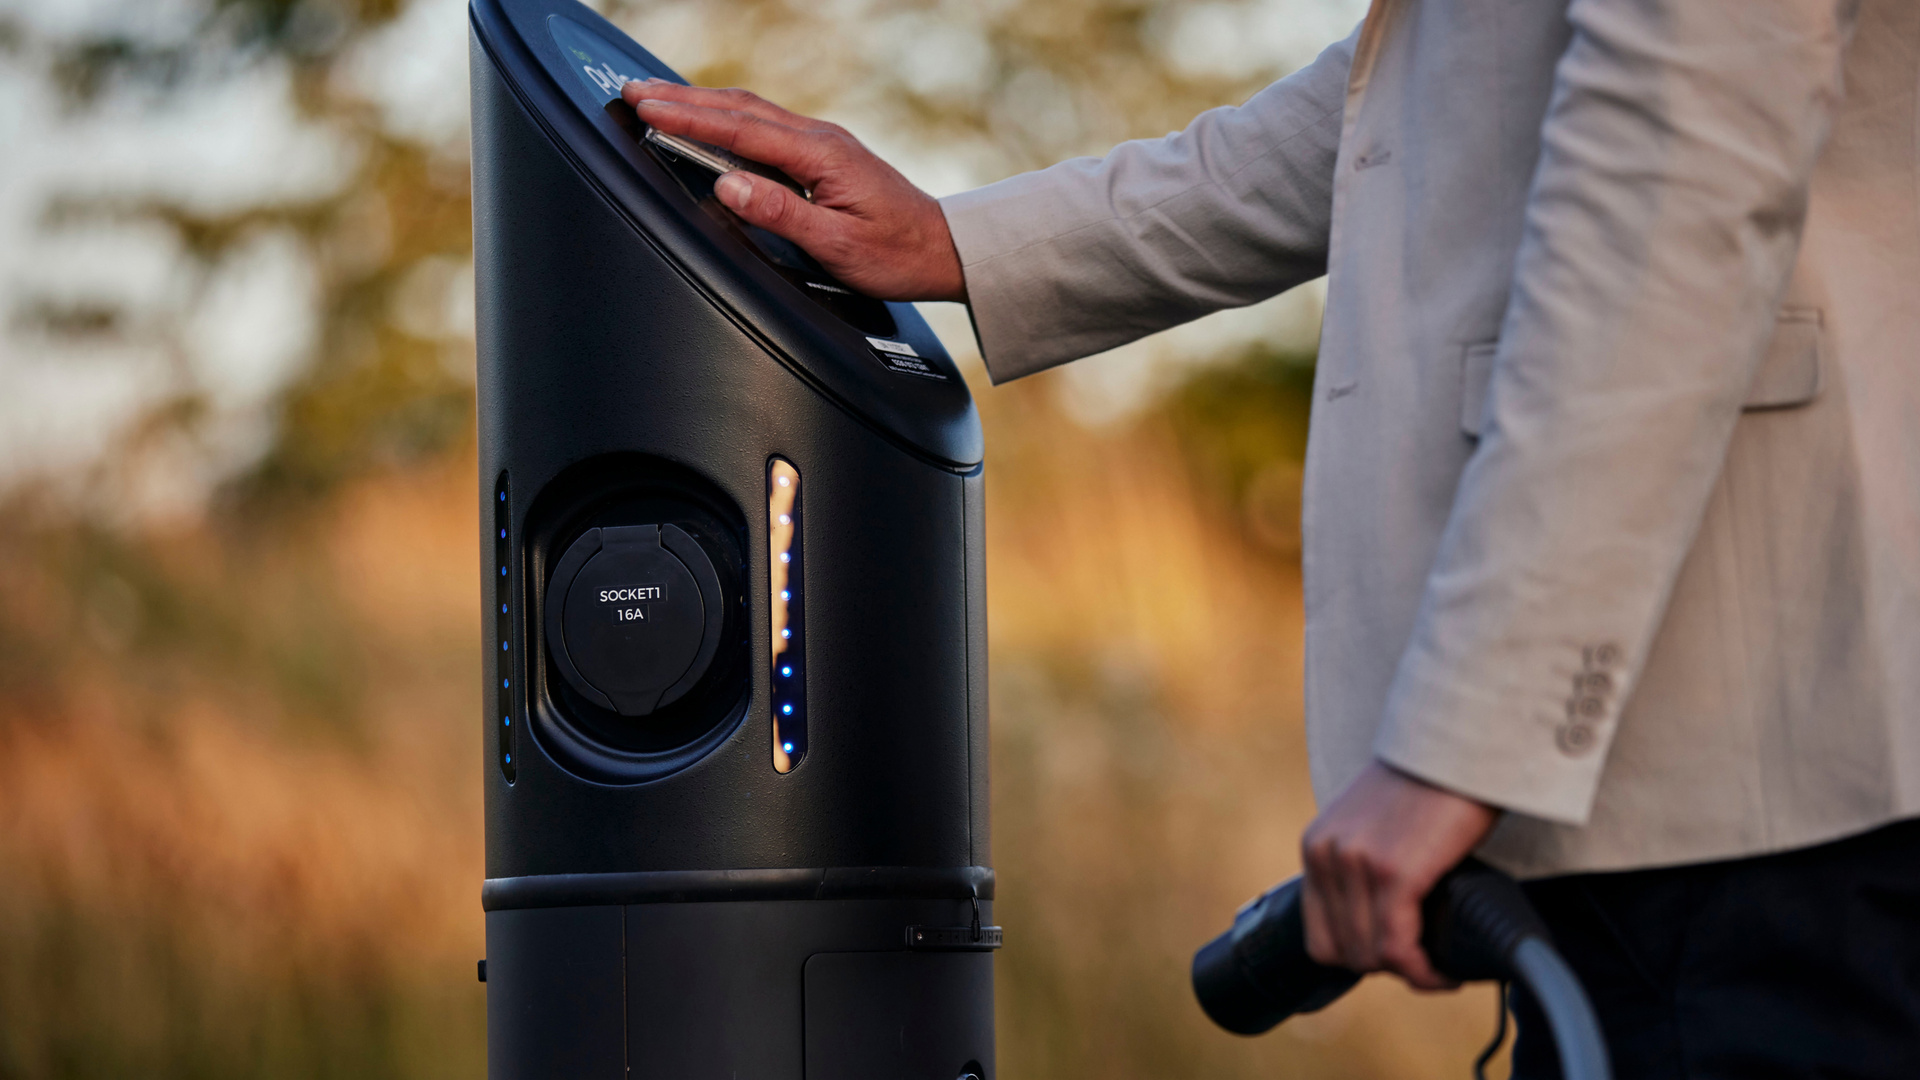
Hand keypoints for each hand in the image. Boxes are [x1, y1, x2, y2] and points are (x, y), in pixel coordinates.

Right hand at [621, 79, 965, 302]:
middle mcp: (819, 139)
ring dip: (702, 103)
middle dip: (682, 98)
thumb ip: (780, 212)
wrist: (943, 249)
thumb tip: (728, 184)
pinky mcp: (824, 154)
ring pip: (751, 112)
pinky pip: (765, 126)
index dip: (687, 117)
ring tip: (658, 99)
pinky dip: (727, 118)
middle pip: (739, 108)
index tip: (646, 106)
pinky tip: (711, 121)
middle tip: (634, 92)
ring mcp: (822, 143)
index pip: (739, 129)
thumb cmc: (896, 254)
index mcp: (819, 155)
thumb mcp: (837, 244)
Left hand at [1300, 759, 1499, 989]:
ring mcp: (1356, 864)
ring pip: (1372, 957)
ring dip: (1410, 972)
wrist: (1460, 741)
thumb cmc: (1431, 783)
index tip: (1397, 956)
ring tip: (1441, 967)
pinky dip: (1424, 972)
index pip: (1319, 936)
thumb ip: (1365, 864)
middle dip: (1389, 967)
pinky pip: (1399, 950)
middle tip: (1427, 961)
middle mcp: (1327, 856)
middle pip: (1344, 953)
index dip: (1359, 956)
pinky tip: (1447, 971)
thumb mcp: (1374, 824)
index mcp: (1317, 847)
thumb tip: (1387, 922)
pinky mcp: (1393, 873)